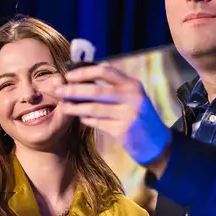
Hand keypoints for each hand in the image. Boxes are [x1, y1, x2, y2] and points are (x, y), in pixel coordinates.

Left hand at [51, 64, 169, 166]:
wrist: (157, 143)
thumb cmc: (139, 117)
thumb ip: (112, 87)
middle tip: (58, 91)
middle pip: (96, 90)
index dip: (84, 72)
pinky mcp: (123, 130)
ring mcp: (128, 114)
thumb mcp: (131, 97)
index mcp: (132, 84)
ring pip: (94, 108)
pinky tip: (80, 118)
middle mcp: (132, 97)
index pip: (105, 71)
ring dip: (75, 107)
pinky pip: (98, 123)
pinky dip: (86, 120)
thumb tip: (83, 77)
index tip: (69, 76)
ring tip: (63, 106)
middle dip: (74, 90)